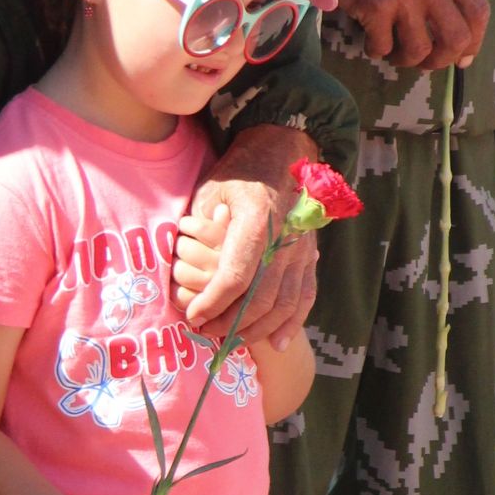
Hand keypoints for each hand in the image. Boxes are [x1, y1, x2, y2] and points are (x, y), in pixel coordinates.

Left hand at [178, 125, 316, 346]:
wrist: (281, 151)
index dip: (213, 303)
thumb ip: (201, 231)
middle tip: (205, 331)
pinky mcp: (310, 256)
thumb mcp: (211, 190)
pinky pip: (306, 297)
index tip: (193, 316)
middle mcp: (284, 239)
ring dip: (256, 329)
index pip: (235, 275)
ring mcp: (302, 249)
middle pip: (261, 298)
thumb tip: (184, 270)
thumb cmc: (238, 172)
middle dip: (230, 322)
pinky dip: (291, 324)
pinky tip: (276, 343)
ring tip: (230, 340)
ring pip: (284, 304)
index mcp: (257, 220)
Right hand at [330, 0, 489, 70]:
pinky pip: (383, 46)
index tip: (463, 58)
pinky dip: (377, 50)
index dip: (475, 41)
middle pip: (456, 37)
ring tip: (395, 53)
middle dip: (443, 60)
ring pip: (419, 49)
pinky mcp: (376, 6)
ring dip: (407, 60)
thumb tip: (458, 34)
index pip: (477, 10)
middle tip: (428, 62)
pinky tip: (371, 41)